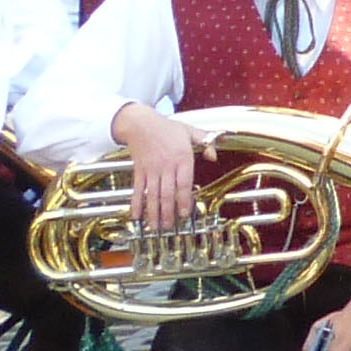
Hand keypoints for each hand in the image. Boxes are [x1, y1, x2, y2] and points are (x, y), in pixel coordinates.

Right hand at [114, 104, 197, 233]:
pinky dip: (136, 204)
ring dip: (153, 212)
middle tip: (170, 226)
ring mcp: (151, 169)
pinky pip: (137, 189)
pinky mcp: (139, 171)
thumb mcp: (190, 131)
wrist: (141, 123)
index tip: (185, 213)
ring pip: (152, 195)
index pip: (184, 183)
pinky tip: (136, 216)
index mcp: (181, 157)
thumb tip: (214, 156)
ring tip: (156, 227)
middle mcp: (166, 165)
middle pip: (167, 193)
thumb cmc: (167, 128)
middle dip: (168, 212)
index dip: (184, 200)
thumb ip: (205, 142)